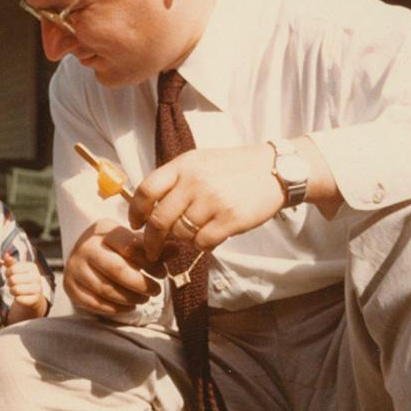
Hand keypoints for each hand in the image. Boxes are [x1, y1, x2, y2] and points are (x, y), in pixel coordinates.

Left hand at [4, 253, 45, 310]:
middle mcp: (37, 277)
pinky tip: (20, 296)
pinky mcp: (35, 299)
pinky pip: (19, 299)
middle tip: (12, 283)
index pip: (13, 269)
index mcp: (32, 267)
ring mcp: (37, 288)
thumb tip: (6, 254)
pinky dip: (16, 299)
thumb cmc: (22, 280)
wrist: (32, 295)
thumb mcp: (16, 270)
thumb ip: (10, 262)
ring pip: (15, 290)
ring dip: (12, 291)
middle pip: (13, 279)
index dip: (7, 272)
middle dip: (9, 282)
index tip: (8, 275)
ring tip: (15, 290)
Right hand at [63, 219, 164, 316]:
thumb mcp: (133, 242)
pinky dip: (116, 308)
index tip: (162, 273)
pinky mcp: (70, 287)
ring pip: (106, 289)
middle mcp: (84, 247)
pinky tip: (128, 305)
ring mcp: (74, 268)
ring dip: (130, 297)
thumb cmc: (115, 249)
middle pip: (117, 270)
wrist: (84, 255)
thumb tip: (176, 249)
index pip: (130, 248)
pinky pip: (95, 303)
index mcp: (102, 231)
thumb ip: (154, 248)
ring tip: (144, 298)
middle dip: (141, 284)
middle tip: (156, 290)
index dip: (150, 263)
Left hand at [128, 144, 283, 259]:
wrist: (275, 170)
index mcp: (183, 165)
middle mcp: (195, 182)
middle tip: (151, 249)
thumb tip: (146, 207)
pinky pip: (203, 243)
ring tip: (195, 231)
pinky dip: (203, 245)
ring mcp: (213, 200)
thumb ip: (173, 179)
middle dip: (151, 240)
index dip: (135, 211)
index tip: (136, 224)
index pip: (147, 190)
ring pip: (181, 234)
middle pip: (159, 219)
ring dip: (184, 239)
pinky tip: (211, 237)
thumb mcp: (198, 162)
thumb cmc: (231, 168)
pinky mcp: (231, 218)